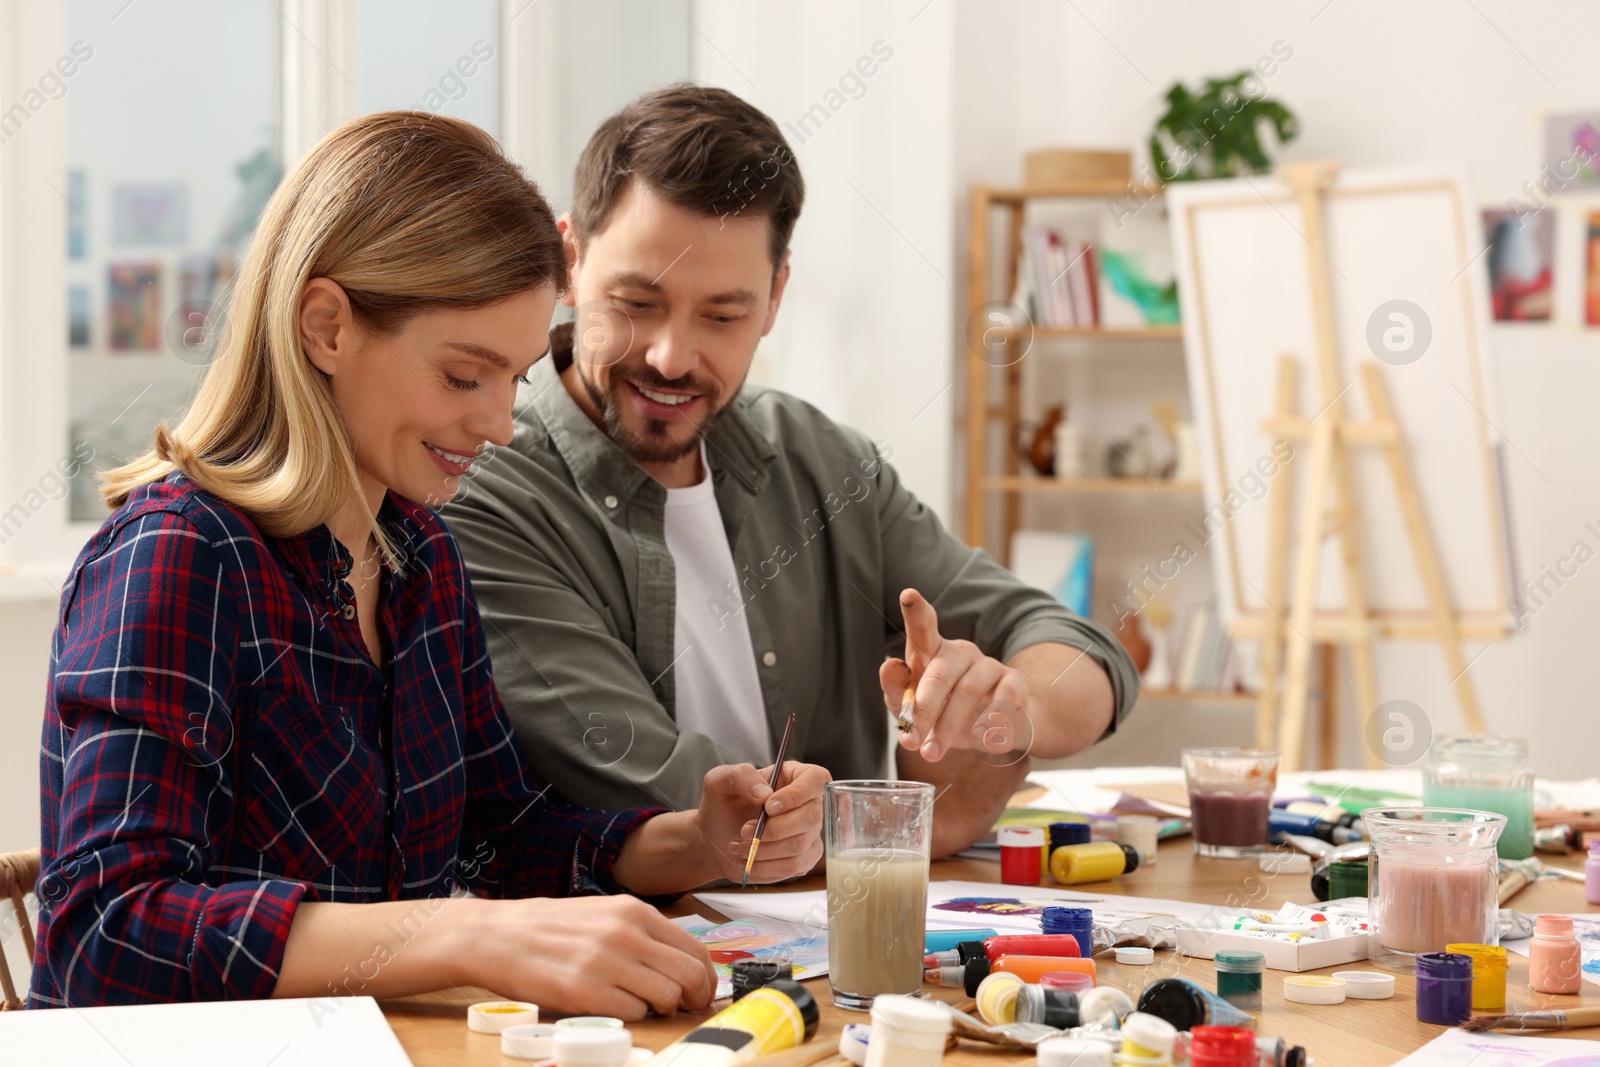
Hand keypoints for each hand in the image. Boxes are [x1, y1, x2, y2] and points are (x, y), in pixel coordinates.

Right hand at [475, 895, 715, 1018]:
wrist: (497, 935)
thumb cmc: (550, 928)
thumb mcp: (604, 914)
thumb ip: (641, 934)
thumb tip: (679, 963)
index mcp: (634, 912)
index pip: (695, 949)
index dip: (705, 977)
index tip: (700, 991)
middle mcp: (626, 934)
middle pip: (690, 975)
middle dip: (694, 998)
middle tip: (683, 1008)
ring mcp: (607, 963)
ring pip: (667, 997)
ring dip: (661, 1009)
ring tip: (642, 1006)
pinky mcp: (586, 992)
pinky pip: (632, 1013)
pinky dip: (630, 1016)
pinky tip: (613, 1007)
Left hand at [694, 760, 828, 883]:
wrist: (715, 839)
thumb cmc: (721, 804)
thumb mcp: (719, 780)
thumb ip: (741, 777)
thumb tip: (764, 793)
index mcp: (794, 776)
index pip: (816, 779)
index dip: (797, 794)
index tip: (768, 807)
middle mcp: (808, 803)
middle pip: (811, 817)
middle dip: (773, 829)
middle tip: (744, 831)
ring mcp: (809, 833)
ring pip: (799, 845)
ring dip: (763, 849)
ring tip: (739, 846)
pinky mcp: (803, 858)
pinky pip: (793, 866)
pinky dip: (765, 866)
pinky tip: (749, 859)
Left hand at [881, 588, 1032, 762]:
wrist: (996, 730)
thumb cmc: (945, 714)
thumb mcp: (914, 709)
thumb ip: (897, 691)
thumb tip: (889, 665)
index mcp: (931, 652)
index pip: (923, 628)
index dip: (915, 611)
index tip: (908, 595)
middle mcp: (960, 652)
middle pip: (940, 674)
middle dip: (923, 711)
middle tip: (911, 741)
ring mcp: (989, 665)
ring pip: (968, 692)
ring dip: (948, 728)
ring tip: (933, 752)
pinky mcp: (1014, 683)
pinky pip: (1003, 700)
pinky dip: (988, 724)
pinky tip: (978, 739)